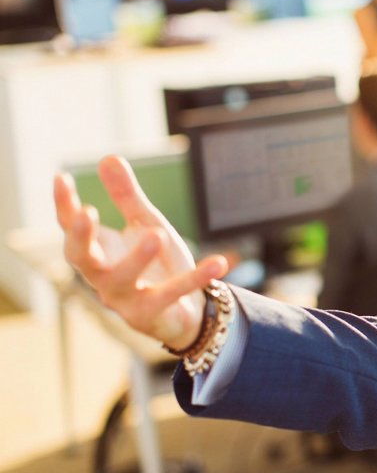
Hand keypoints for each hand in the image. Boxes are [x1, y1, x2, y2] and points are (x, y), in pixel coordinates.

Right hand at [53, 155, 228, 348]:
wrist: (184, 310)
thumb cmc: (158, 263)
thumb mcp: (146, 224)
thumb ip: (127, 197)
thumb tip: (108, 158)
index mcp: (98, 252)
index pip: (71, 229)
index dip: (64, 205)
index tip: (61, 177)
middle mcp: (102, 277)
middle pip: (81, 259)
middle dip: (81, 237)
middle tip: (87, 213)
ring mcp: (124, 298)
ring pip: (121, 280)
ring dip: (136, 258)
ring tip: (157, 235)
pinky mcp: (152, 314)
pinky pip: (173, 294)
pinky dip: (196, 278)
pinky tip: (219, 262)